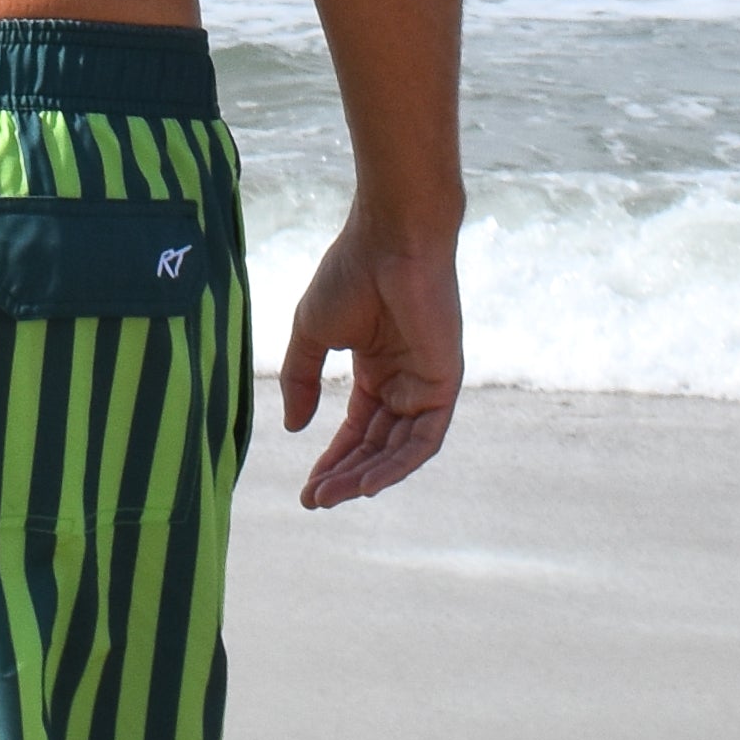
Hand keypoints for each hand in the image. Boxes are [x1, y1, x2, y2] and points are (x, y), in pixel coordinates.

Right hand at [276, 220, 464, 507]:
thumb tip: (295, 428)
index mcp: (377, 368)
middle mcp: (404, 381)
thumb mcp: (312, 334)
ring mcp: (426, 384)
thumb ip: (301, 380)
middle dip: (345, 475)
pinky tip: (368, 484)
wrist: (388, 239)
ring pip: (399, 449)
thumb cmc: (350, 273)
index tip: (307, 489)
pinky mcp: (444, 384)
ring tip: (332, 495)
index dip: (333, 459)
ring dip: (367, 476)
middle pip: (377, 445)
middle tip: (314, 499)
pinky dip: (399, 465)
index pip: (358, 429)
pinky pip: (424, 439)